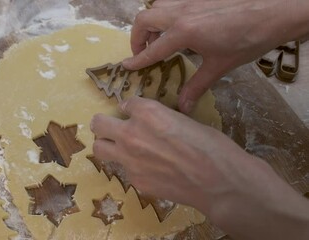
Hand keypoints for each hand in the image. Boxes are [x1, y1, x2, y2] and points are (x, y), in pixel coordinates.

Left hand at [90, 96, 308, 239]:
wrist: (219, 181)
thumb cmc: (211, 145)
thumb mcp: (184, 120)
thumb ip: (159, 119)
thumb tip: (150, 122)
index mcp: (147, 112)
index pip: (125, 103)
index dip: (131, 108)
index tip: (134, 113)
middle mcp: (131, 133)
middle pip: (98, 124)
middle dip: (104, 123)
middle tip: (114, 127)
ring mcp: (129, 159)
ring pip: (99, 148)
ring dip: (107, 144)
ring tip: (123, 148)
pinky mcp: (135, 180)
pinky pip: (124, 170)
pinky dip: (132, 167)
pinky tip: (151, 171)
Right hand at [123, 0, 308, 112]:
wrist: (275, 9)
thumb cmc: (248, 39)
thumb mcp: (220, 65)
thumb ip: (196, 86)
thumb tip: (183, 107)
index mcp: (183, 32)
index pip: (152, 49)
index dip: (137, 59)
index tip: (126, 66)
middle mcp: (180, 12)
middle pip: (144, 19)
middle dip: (138, 37)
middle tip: (144, 52)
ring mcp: (189, 0)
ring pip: (157, 6)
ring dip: (152, 22)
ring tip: (160, 38)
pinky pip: (172, 1)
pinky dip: (166, 13)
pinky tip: (179, 25)